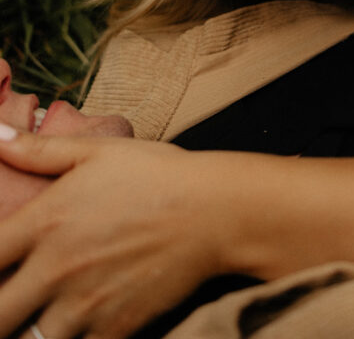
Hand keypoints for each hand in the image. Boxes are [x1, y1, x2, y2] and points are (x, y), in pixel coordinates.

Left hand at [0, 130, 236, 338]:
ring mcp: (84, 305)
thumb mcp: (97, 152)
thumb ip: (40, 150)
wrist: (215, 212)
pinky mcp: (114, 330)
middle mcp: (56, 269)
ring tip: (34, 315)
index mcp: (46, 222)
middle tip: (10, 298)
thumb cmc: (157, 174)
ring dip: (28, 327)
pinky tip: (71, 325)